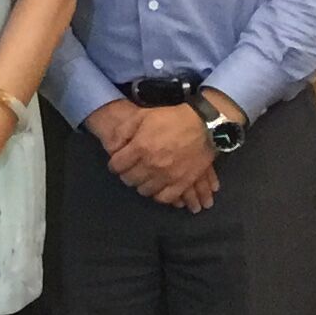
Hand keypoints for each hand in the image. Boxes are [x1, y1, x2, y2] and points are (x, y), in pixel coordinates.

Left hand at [102, 102, 219, 211]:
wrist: (203, 125)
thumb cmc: (171, 118)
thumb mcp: (141, 116)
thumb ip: (122, 131)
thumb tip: (112, 147)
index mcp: (140, 148)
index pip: (116, 166)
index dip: (115, 164)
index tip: (119, 162)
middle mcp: (152, 165)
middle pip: (129, 180)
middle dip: (127, 174)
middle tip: (132, 169)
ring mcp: (168, 176)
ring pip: (145, 190)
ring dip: (142, 184)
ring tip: (145, 177)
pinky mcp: (183, 183)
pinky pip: (165, 198)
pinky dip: (159, 195)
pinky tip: (158, 187)